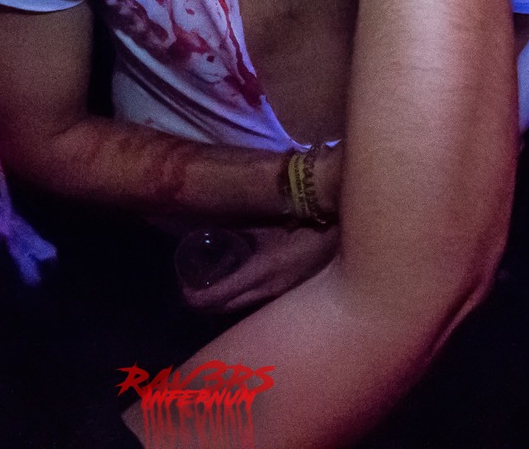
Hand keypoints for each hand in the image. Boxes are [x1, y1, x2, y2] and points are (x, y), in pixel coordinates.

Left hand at [181, 223, 339, 312]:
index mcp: (261, 272)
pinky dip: (244, 299)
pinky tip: (241, 286)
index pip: (218, 298)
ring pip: (243, 309)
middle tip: (193, 289)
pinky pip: (259, 304)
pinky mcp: (291, 295)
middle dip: (205, 304)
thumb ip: (240, 226)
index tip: (184, 290)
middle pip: (227, 309)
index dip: (195, 298)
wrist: (344, 233)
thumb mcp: (266, 223)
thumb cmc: (303, 220)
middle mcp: (270, 292)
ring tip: (212, 288)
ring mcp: (282, 297)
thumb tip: (209, 227)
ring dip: (224, 304)